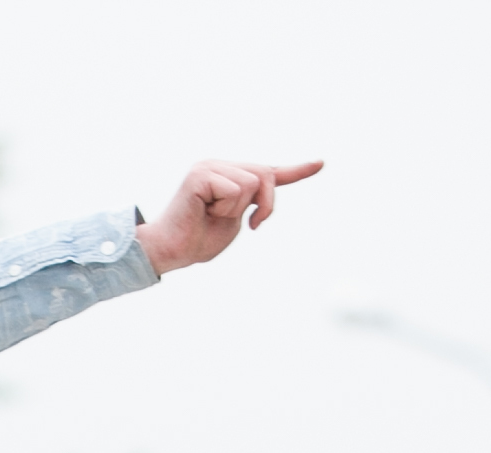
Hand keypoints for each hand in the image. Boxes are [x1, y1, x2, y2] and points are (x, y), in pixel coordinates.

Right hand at [133, 159, 323, 271]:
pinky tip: (204, 212)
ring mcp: (209, 166)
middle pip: (265, 174)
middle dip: (265, 203)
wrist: (170, 251)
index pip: (267, 172)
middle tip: (249, 223)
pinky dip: (225, 209)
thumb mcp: (235, 220)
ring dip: (237, 210)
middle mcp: (219, 165)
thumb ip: (252, 203)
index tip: (320, 163)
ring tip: (213, 216)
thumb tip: (264, 191)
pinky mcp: (201, 173)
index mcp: (228, 176)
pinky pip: (235, 190)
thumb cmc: (197, 240)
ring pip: (251, 183)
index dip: (296, 170)